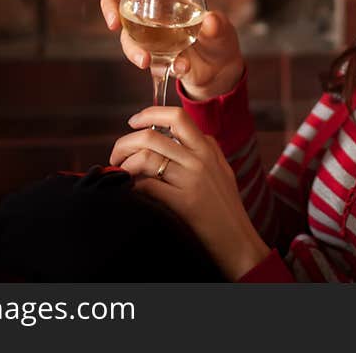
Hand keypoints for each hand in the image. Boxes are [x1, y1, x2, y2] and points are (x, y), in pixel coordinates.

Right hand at [100, 0, 244, 99]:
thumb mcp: (223, 30)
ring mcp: (148, 36)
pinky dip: (159, 66)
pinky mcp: (151, 56)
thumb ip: (218, 26)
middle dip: (110, 10)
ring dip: (133, 49)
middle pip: (119, 3)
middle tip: (114, 23)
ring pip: (127, 37)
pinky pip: (145, 59)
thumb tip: (211, 20)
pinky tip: (180, 67)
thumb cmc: (219, 39)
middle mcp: (153, 13)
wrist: (219, 71)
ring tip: (147, 60)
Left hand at [109, 106, 269, 280]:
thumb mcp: (222, 169)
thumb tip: (184, 131)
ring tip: (121, 172)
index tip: (134, 121)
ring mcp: (192, 180)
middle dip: (125, 142)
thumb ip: (207, 147)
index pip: (177, 117)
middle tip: (117, 154)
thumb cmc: (227, 207)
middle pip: (152, 136)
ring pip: (146, 157)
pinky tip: (132, 190)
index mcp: (207, 149)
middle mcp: (199, 160)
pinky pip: (148, 185)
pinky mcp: (184, 203)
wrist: (238, 241)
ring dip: (125, 163)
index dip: (150, 114)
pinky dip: (133, 185)